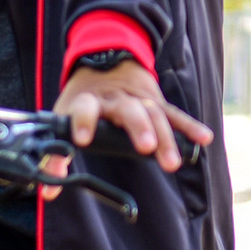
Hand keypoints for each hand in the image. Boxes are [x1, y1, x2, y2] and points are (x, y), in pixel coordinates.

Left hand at [40, 61, 212, 199]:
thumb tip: (47, 193)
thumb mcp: (63, 117)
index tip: (82, 141)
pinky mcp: (156, 102)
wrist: (105, 56)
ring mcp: (139, 99)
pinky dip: (189, 126)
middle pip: (129, 111)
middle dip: (139, 128)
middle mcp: (115, 98)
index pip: (84, 108)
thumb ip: (55, 158)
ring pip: (155, 115)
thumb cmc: (82, 96)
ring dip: (165, 137)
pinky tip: (203, 139)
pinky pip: (175, 115)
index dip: (83, 122)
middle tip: (145, 148)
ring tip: (172, 161)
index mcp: (88, 100)